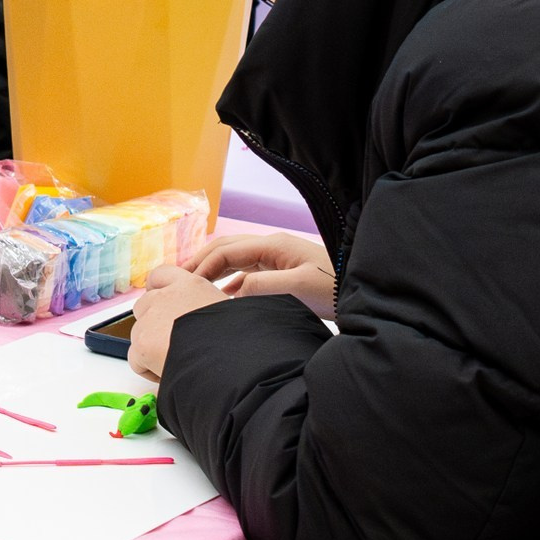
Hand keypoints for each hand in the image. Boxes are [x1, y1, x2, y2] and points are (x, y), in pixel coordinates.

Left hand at [128, 264, 228, 381]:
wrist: (232, 364)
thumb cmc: (239, 342)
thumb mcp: (232, 312)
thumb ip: (211, 310)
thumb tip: (209, 323)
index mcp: (191, 285)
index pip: (161, 275)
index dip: (157, 290)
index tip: (162, 306)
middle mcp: (166, 296)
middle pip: (143, 305)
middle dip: (151, 323)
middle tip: (170, 342)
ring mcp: (150, 319)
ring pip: (138, 333)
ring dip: (151, 347)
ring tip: (176, 362)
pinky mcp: (142, 344)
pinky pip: (136, 360)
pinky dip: (148, 370)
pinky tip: (170, 374)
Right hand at [193, 230, 336, 317]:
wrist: (360, 292)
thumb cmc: (334, 289)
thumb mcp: (298, 288)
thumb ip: (262, 287)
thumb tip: (231, 291)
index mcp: (272, 245)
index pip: (226, 250)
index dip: (203, 264)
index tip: (184, 282)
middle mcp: (272, 247)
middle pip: (227, 248)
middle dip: (202, 261)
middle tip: (179, 278)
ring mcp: (277, 259)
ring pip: (236, 260)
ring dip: (214, 270)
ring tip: (195, 286)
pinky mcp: (283, 272)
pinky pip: (248, 272)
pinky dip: (231, 280)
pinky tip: (224, 295)